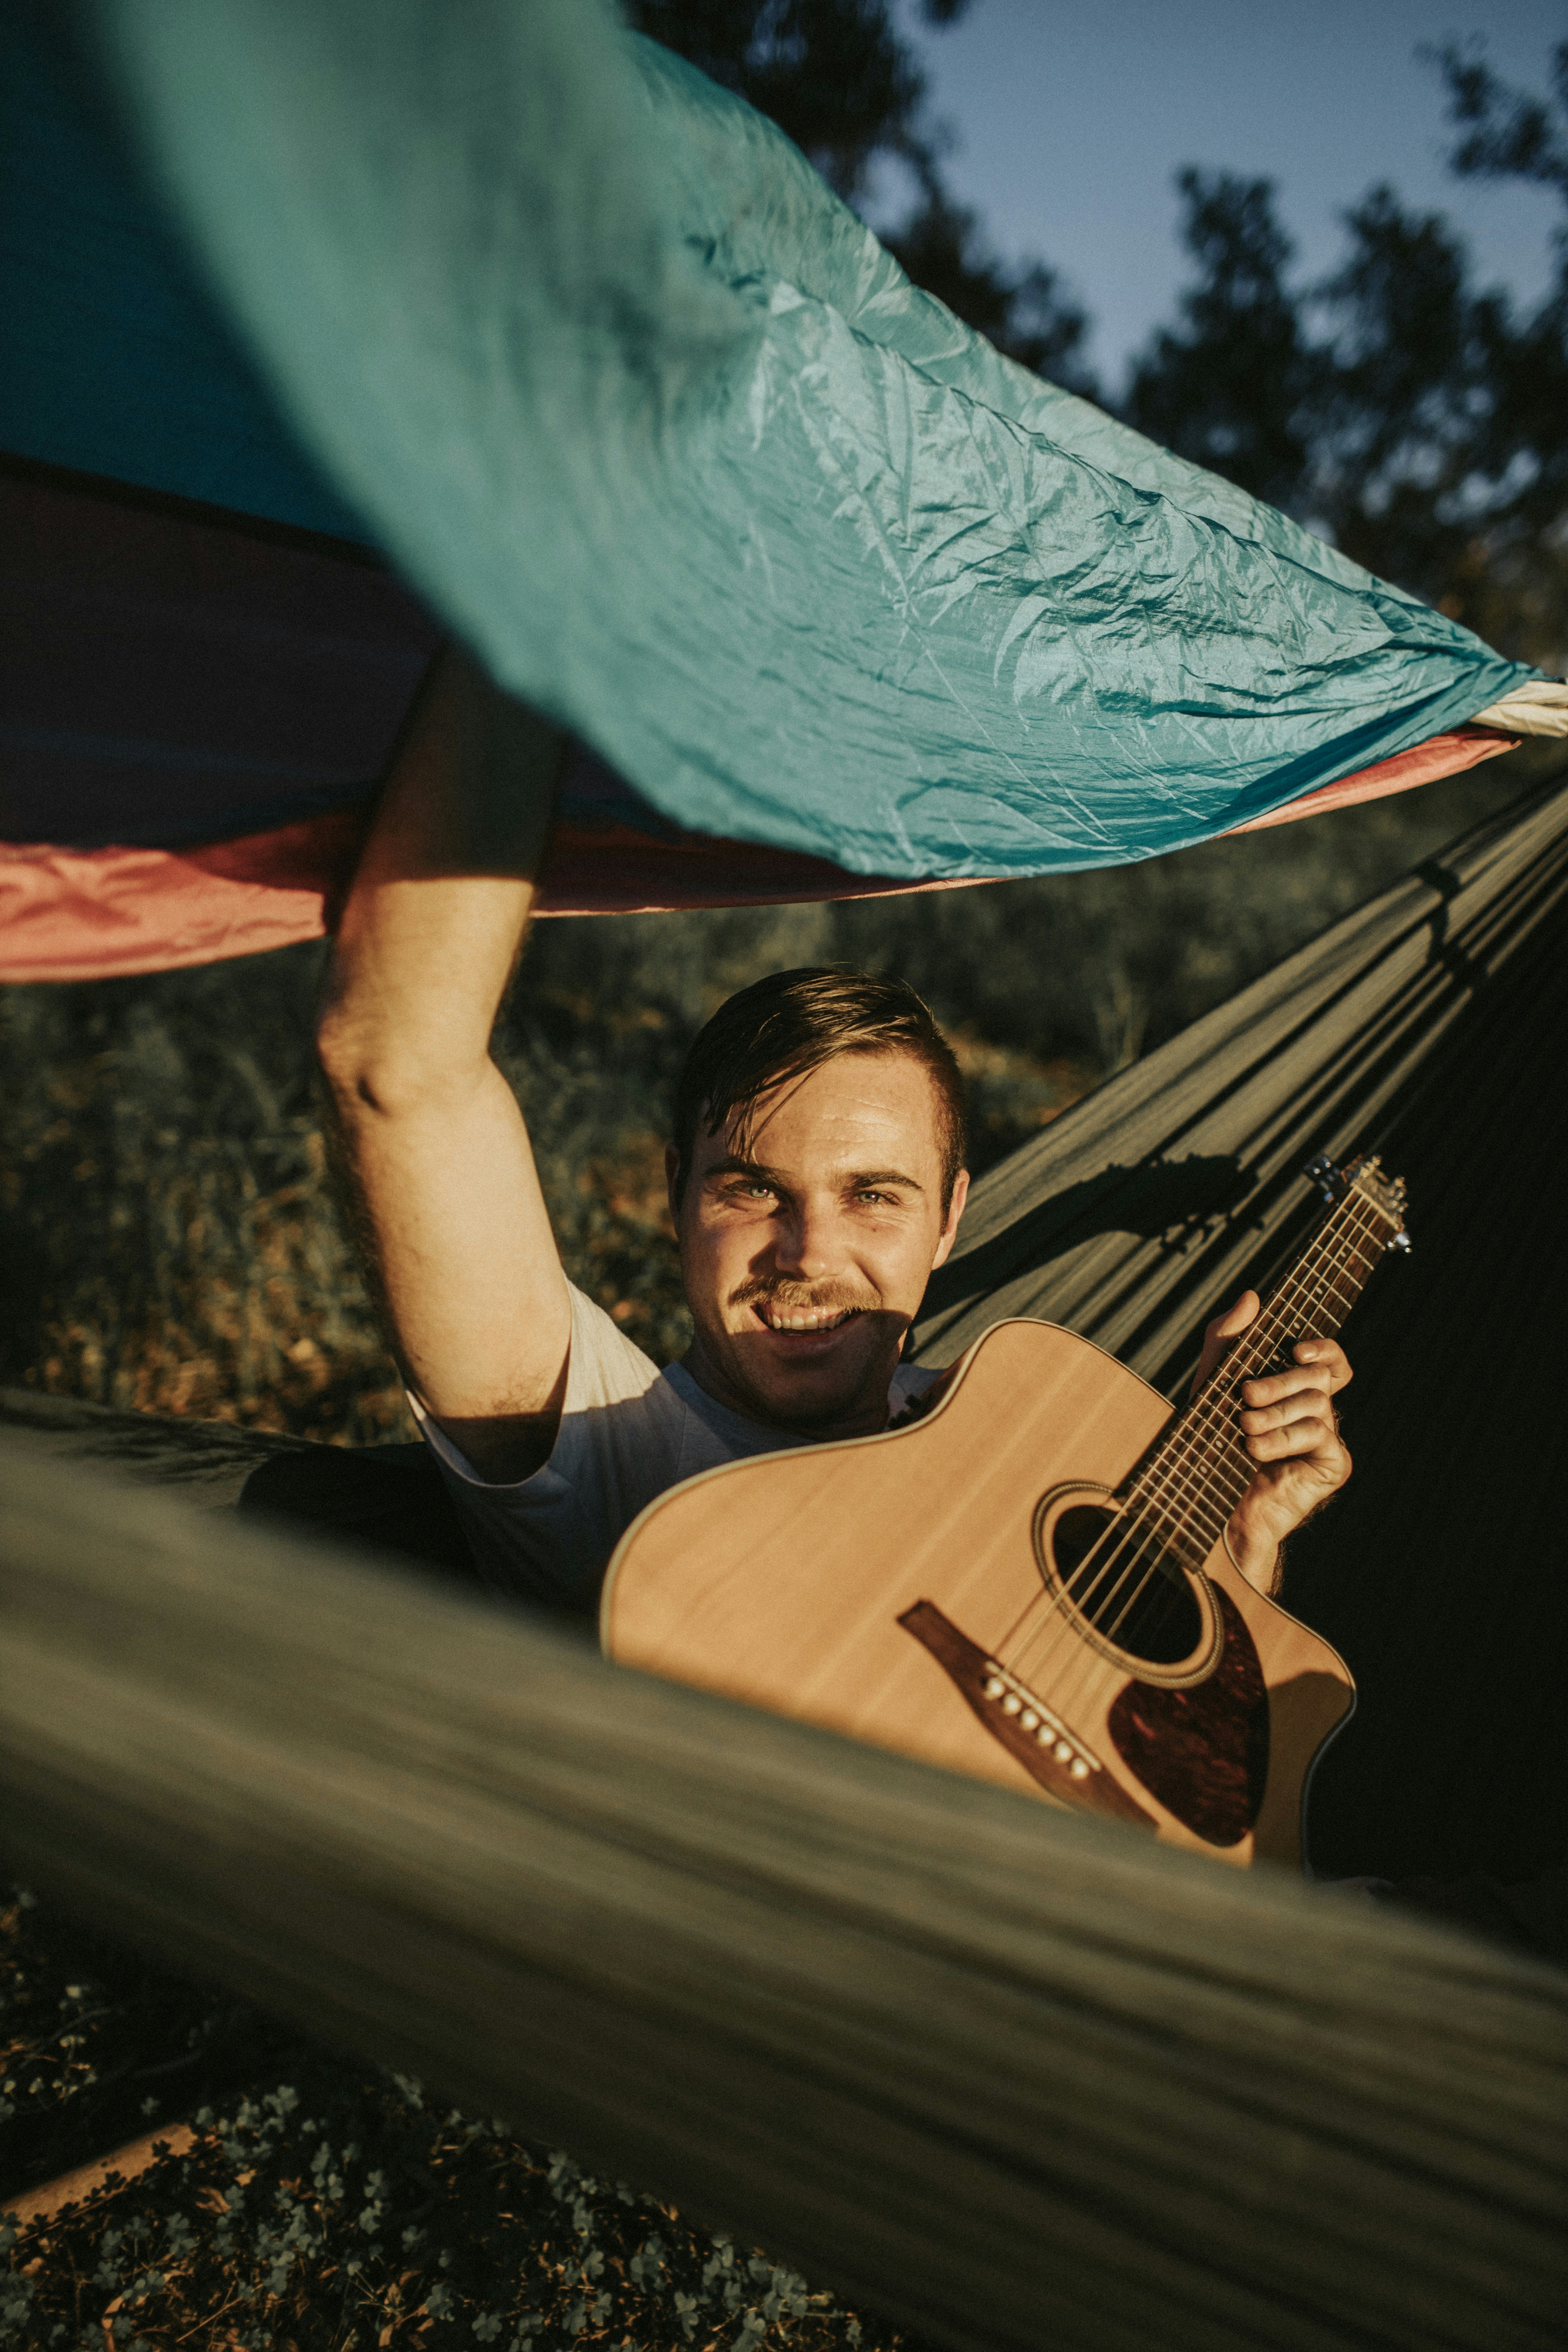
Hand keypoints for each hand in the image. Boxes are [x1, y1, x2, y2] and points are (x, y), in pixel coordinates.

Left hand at [1193, 1290, 1352, 1592]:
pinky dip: (1283, 1440)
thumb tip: (1252, 1296)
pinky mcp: (1334, 1464)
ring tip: (1244, 1431)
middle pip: (1319, 1376)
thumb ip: (1227, 1339)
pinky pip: (1321, 1434)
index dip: (1323, 1347)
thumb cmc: (1213, 1443)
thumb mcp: (1212, 1384)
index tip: (1295, 1348)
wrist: (1214, 1506)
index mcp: (1296, 1389)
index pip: (1330, 1358)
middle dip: (1280, 1381)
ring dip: (1273, 1415)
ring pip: (1318, 1403)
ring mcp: (1329, 1438)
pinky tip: (1256, 1451)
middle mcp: (1318, 1410)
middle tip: (1245, 1396)